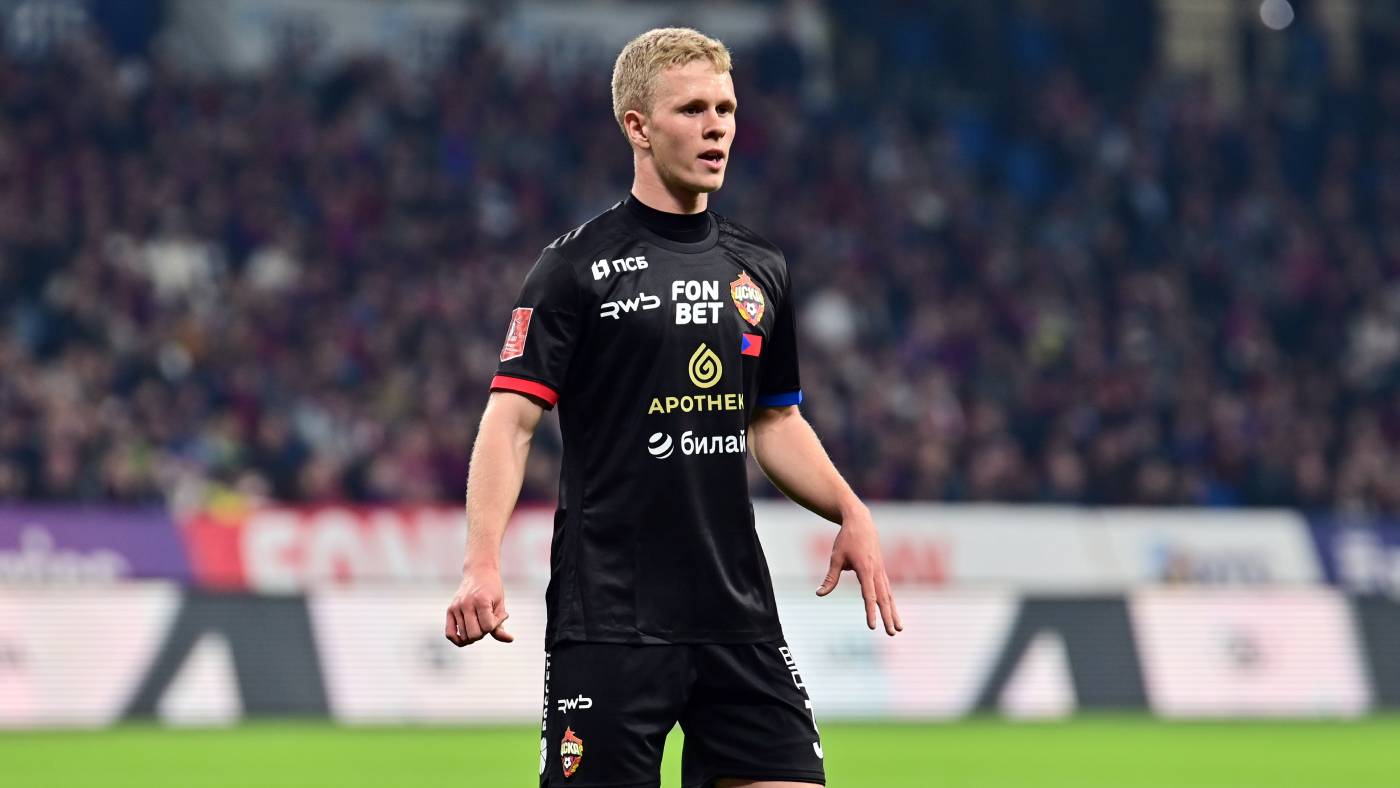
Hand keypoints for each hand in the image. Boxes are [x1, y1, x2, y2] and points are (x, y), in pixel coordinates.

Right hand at [445, 565, 513, 645]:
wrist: (479, 572)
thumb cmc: (492, 588)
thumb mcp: (500, 604)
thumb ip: (501, 624)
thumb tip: (510, 639)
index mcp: (481, 601)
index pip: (488, 627)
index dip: (495, 625)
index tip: (497, 615)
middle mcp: (466, 604)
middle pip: (475, 634)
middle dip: (484, 633)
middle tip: (486, 622)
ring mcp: (456, 607)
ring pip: (464, 636)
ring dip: (473, 636)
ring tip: (478, 624)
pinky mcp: (450, 610)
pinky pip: (449, 633)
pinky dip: (457, 640)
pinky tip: (466, 637)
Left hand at [815, 510, 902, 635]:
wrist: (861, 522)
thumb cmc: (846, 539)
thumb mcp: (835, 557)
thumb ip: (830, 578)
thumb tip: (819, 594)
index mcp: (865, 569)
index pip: (869, 595)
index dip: (871, 611)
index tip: (873, 627)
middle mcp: (877, 571)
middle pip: (884, 598)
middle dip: (888, 617)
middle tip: (892, 633)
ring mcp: (881, 571)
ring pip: (889, 595)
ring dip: (894, 612)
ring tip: (899, 628)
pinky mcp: (882, 570)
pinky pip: (888, 589)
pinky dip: (891, 602)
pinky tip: (893, 613)